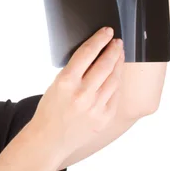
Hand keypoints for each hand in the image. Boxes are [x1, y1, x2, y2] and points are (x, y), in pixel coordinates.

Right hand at [29, 27, 123, 160]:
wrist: (50, 138)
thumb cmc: (50, 110)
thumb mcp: (56, 84)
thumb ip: (75, 71)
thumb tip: (95, 54)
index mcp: (66, 81)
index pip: (87, 53)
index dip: (100, 39)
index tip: (107, 31)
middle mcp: (82, 93)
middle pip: (105, 64)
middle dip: (114, 49)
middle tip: (117, 42)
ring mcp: (95, 107)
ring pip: (114, 78)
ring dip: (118, 64)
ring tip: (119, 55)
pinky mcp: (104, 117)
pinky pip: (115, 95)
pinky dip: (117, 83)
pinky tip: (116, 76)